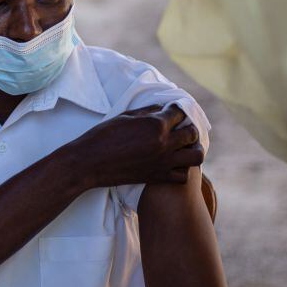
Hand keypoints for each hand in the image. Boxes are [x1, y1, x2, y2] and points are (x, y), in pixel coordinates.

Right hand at [68, 104, 203, 188]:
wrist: (90, 163)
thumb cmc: (104, 135)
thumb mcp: (126, 116)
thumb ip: (148, 111)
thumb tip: (162, 109)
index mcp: (155, 125)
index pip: (180, 113)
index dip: (176, 110)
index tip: (171, 111)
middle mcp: (164, 144)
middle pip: (192, 133)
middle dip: (189, 127)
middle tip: (180, 128)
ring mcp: (163, 162)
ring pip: (196, 156)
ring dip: (193, 148)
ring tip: (183, 146)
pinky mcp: (157, 177)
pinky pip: (183, 175)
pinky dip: (182, 169)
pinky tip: (173, 163)